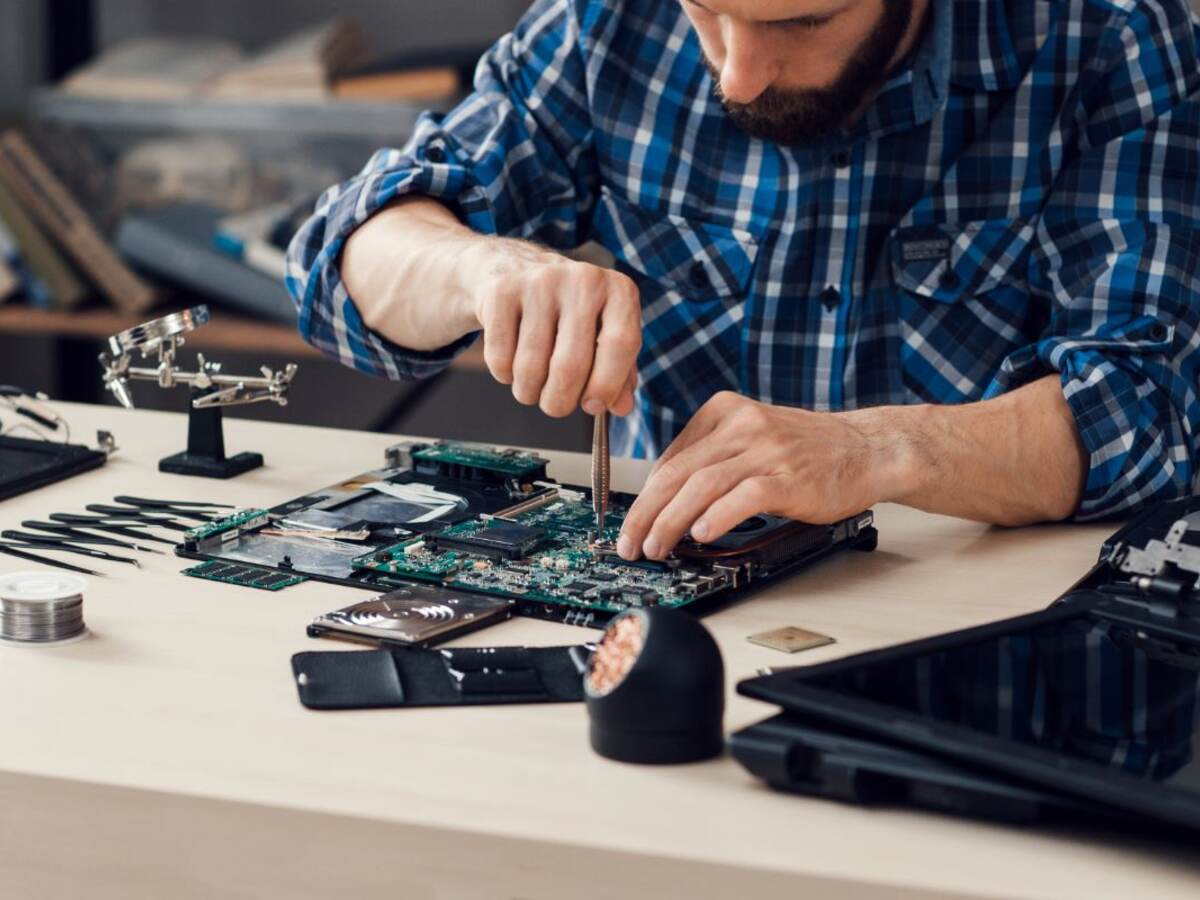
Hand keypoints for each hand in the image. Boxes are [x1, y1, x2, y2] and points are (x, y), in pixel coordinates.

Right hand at [467, 239, 641, 417]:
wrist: (512, 269)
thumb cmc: (567, 312)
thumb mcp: (601, 333)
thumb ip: (618, 373)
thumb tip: (621, 407)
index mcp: (618, 291)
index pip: (621, 344)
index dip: (606, 385)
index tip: (591, 405)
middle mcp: (583, 280)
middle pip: (570, 366)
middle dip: (559, 402)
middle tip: (555, 405)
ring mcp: (540, 282)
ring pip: (531, 368)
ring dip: (528, 392)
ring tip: (531, 386)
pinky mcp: (502, 291)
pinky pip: (501, 358)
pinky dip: (504, 375)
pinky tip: (511, 362)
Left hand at [616, 392, 901, 559]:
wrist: (868, 449)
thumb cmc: (809, 451)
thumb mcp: (752, 438)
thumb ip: (712, 458)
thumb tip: (668, 500)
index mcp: (724, 411)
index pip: (670, 458)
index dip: (644, 496)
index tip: (632, 523)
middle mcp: (741, 425)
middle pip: (676, 472)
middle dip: (645, 512)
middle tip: (630, 542)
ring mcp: (765, 449)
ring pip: (701, 485)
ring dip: (671, 522)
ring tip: (656, 547)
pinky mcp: (788, 476)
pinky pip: (743, 496)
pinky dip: (717, 516)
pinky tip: (701, 534)